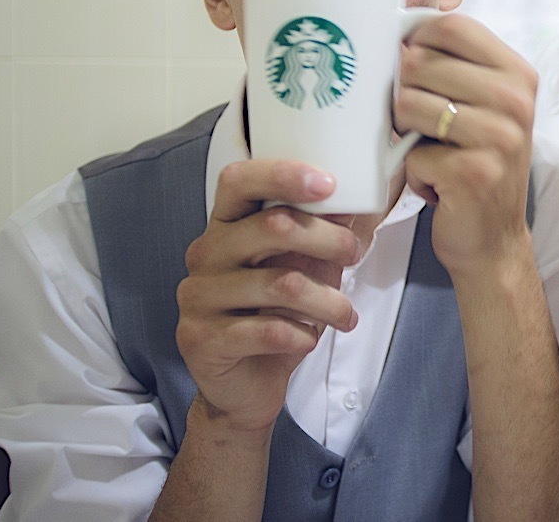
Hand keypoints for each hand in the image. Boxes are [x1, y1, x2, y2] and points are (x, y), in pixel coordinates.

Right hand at [175, 159, 360, 432]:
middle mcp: (205, 253)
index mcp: (225, 225)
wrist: (243, 384)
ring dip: (327, 300)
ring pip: (281, 283)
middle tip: (354, 255)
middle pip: (272, 226)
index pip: (239, 180)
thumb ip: (322, 229)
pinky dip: (302, 335)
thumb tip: (361, 192)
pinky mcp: (201, 339)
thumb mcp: (304, 265)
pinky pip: (268, 331)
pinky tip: (310, 339)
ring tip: (346, 315)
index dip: (283, 174)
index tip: (329, 184)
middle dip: (328, 239)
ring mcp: (198, 296)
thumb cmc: (275, 315)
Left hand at [394, 14, 536, 276]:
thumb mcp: (479, 106)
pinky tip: (437, 184)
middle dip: (404, 95)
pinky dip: (412, 173)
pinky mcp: (474, 173)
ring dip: (404, 134)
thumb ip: (451, 68)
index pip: (453, 26)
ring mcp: (499, 137)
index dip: (416, 39)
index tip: (409, 63)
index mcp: (519, 75)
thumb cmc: (474, 164)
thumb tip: (394, 34)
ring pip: (409, 105)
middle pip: (421, 63)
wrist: (492, 239)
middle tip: (421, 125)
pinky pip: (410, 153)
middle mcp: (516, 101)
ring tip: (428, 152)